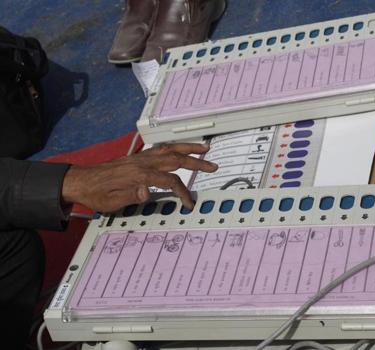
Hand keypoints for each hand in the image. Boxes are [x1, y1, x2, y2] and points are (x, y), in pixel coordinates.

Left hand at [61, 143, 217, 211]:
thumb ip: (132, 195)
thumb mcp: (112, 202)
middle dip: (197, 163)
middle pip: (176, 159)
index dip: (183, 192)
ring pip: (171, 149)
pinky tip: (182, 148)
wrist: (81, 181)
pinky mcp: (138, 157)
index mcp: (139, 175)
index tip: (189, 203)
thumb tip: (148, 192)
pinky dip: (175, 146)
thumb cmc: (96, 194)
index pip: (170, 181)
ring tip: (205, 148)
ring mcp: (141, 158)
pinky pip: (162, 148)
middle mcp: (143, 163)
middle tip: (212, 166)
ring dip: (189, 148)